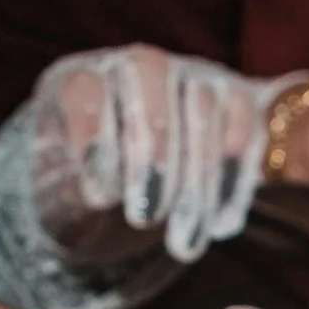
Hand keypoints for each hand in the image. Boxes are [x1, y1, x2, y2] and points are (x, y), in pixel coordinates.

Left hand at [0, 47, 282, 308]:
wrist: (128, 206)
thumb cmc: (85, 201)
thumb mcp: (62, 206)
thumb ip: (71, 193)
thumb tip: (102, 192)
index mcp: (78, 80)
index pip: (84, 87)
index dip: (91, 133)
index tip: (97, 196)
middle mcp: (135, 64)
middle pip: (150, 78)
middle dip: (152, 155)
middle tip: (144, 220)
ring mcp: (189, 74)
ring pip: (203, 106)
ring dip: (196, 180)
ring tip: (181, 244)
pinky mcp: (234, 98)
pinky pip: (245, 123)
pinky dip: (235, 177)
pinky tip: (220, 227)